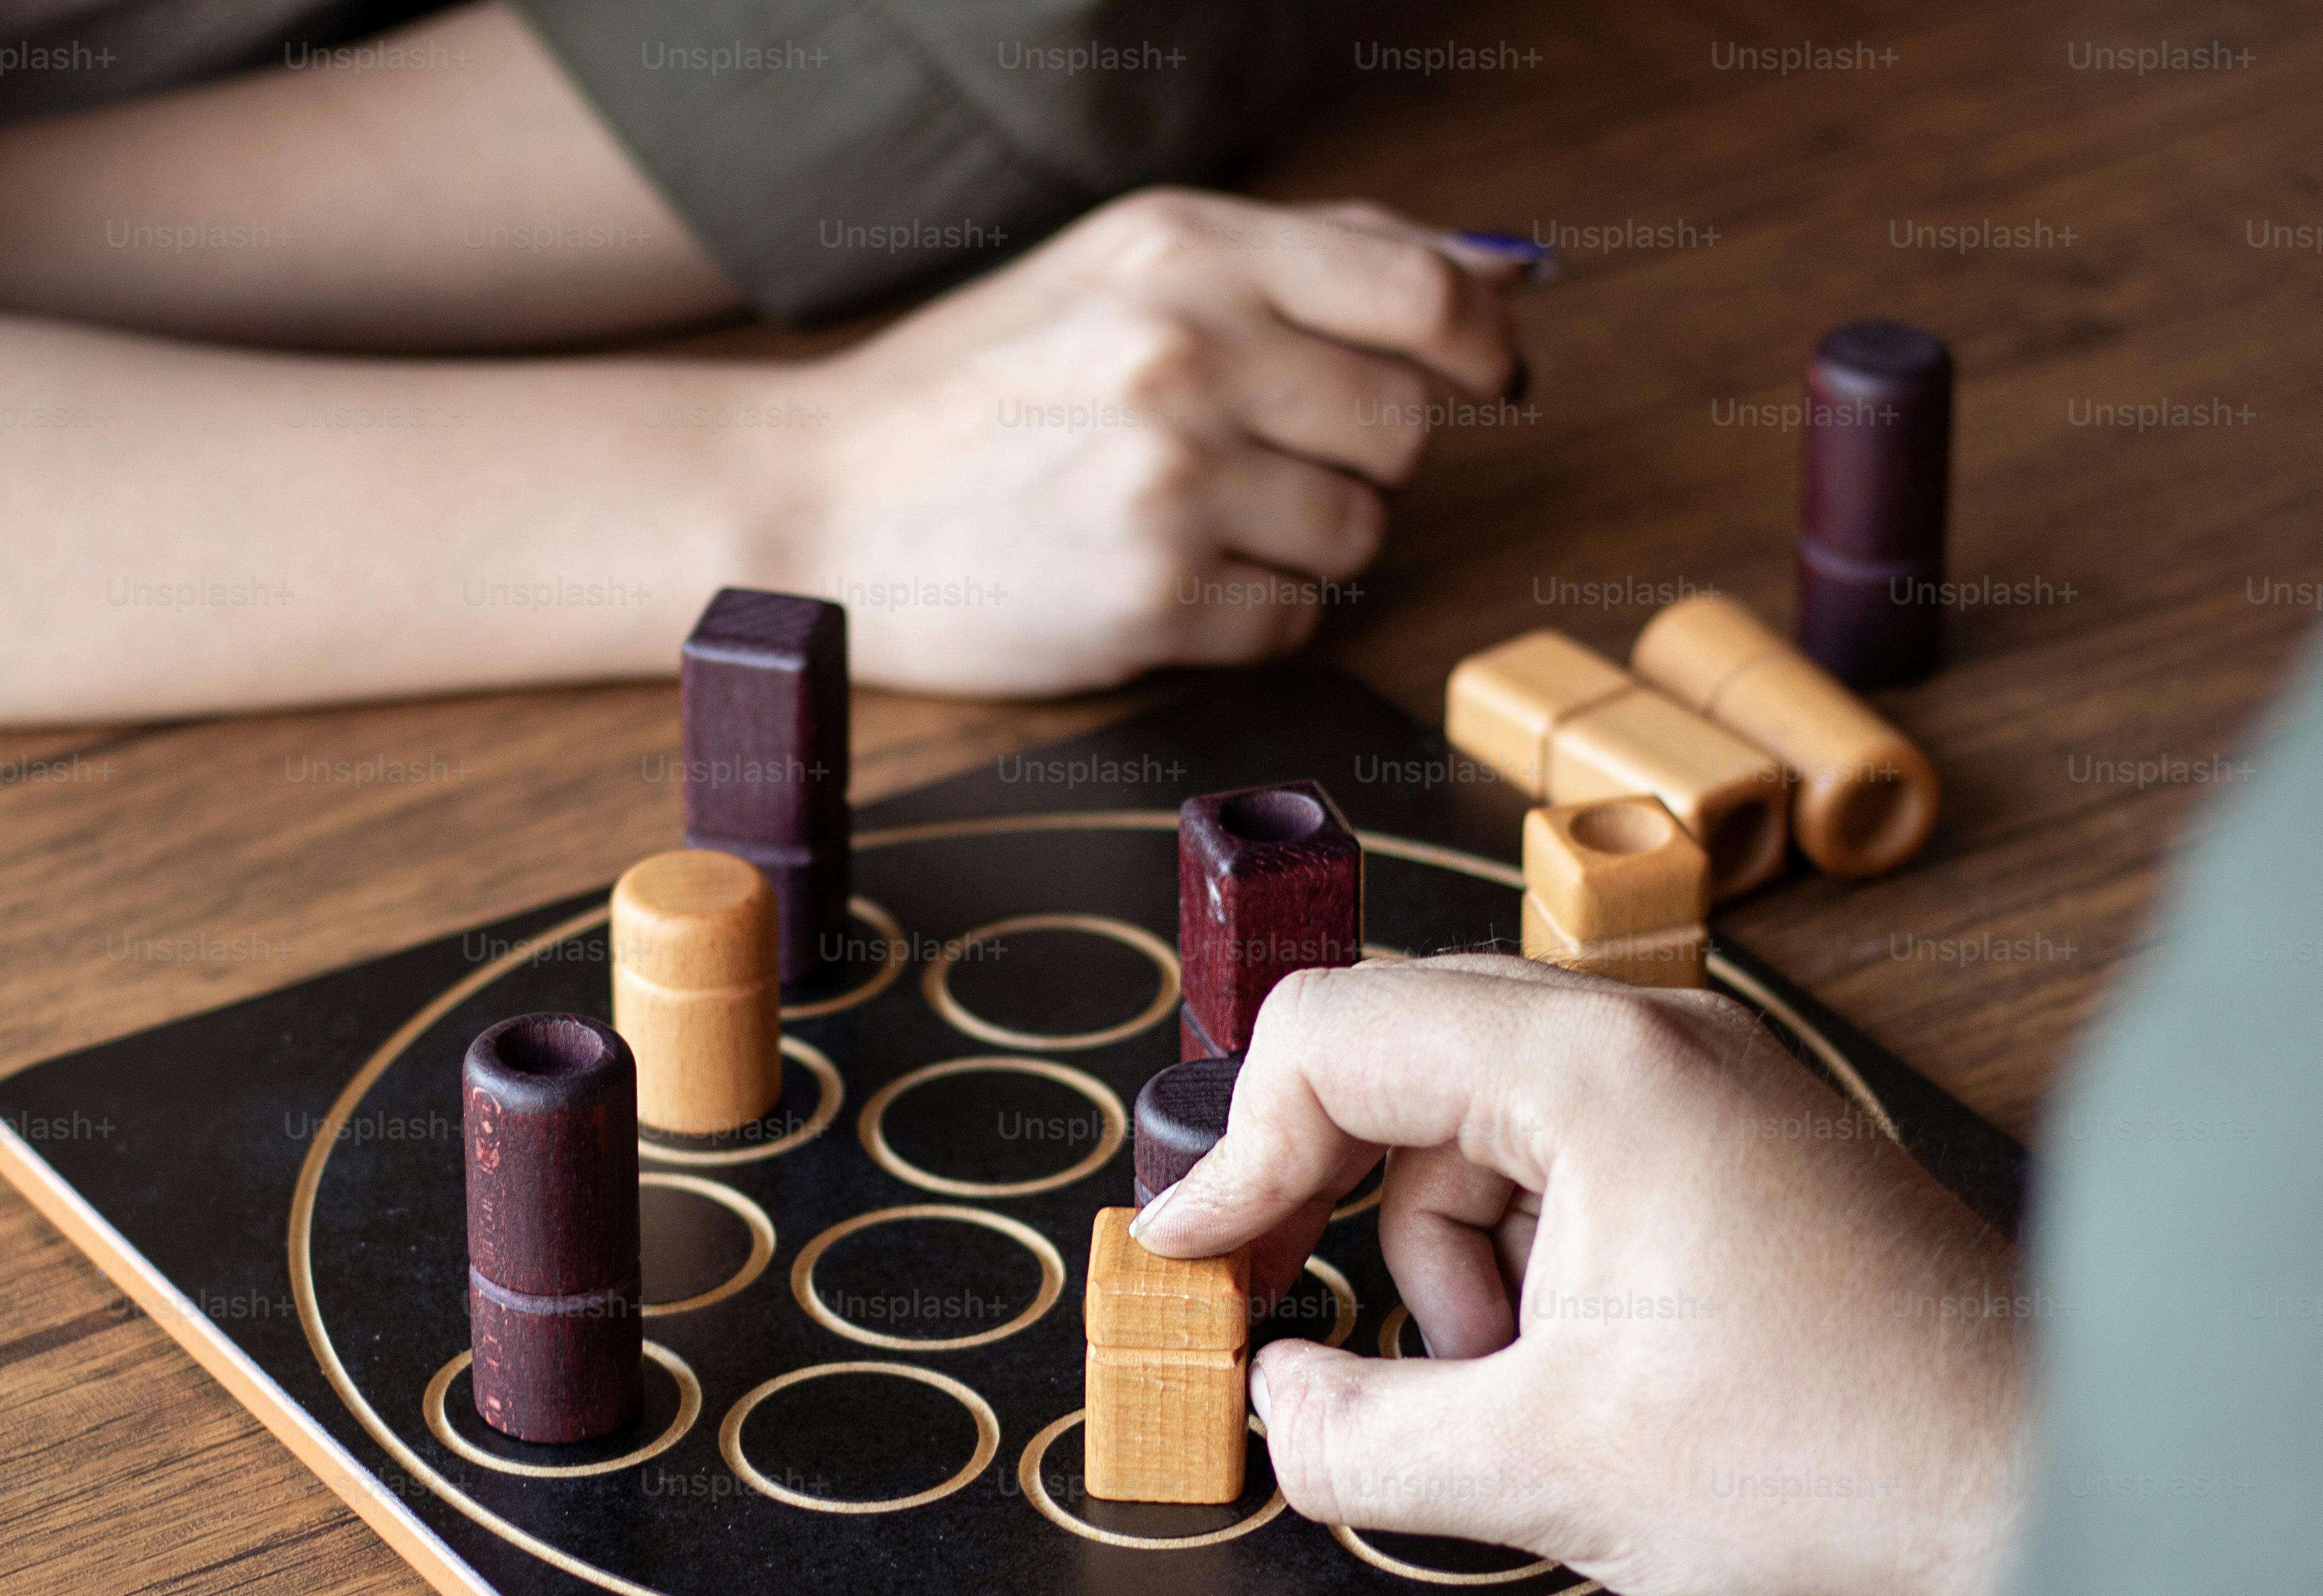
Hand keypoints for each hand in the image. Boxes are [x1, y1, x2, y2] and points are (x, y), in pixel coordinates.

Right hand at [793, 191, 1522, 694]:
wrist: (817, 503)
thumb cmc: (981, 389)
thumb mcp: (1126, 269)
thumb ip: (1315, 257)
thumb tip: (1505, 274)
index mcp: (1185, 250)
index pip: (1420, 289)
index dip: (1481, 342)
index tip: (1487, 374)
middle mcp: (1183, 351)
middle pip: (1403, 426)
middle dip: (1361, 455)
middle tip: (1271, 460)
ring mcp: (1168, 479)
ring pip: (1359, 531)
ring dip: (1307, 541)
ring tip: (1200, 520)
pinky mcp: (1151, 596)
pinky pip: (1297, 618)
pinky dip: (1254, 613)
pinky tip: (1168, 580)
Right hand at [1130, 957, 2028, 1595]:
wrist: (2039, 1491)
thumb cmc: (1830, 1460)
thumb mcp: (1542, 1470)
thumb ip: (1357, 1434)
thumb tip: (1270, 1403)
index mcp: (1599, 1070)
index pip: (1337, 1035)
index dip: (1233, 1152)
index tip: (1188, 1265)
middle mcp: (1659, 1040)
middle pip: (1405, 1062)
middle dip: (1330, 1200)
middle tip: (1279, 1315)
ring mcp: (1713, 1089)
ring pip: (1484, 1131)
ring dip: (1448, 1261)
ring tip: (1507, 1393)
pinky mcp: (1745, 1153)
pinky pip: (1571, 1168)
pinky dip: (1530, 1265)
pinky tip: (1571, 1377)